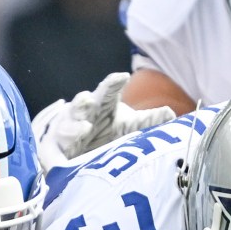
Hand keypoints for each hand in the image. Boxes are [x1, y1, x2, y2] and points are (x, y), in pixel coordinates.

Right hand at [31, 72, 176, 168]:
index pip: (108, 90)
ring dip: (74, 127)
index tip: (123, 76)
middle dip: (84, 101)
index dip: (113, 83)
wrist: (84, 149)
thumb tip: (171, 113)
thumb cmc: (108, 132)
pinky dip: (64, 146)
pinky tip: (66, 153)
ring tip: (84, 128)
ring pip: (69, 123)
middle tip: (88, 99)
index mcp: (104, 104)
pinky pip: (60, 145)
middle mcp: (86, 112)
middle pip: (84, 104)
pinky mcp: (59, 146)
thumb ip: (148, 120)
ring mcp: (70, 127)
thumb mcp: (130, 126)